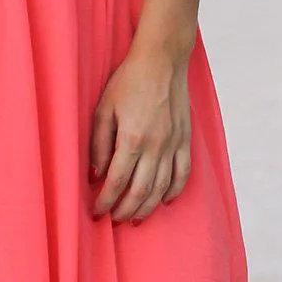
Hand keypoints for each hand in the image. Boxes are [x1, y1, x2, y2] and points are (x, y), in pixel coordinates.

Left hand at [88, 42, 191, 224]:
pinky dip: (174, 191)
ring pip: (162, 187)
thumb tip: (96, 174)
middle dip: (125, 210)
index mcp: (132, 139)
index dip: (105, 202)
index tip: (97, 212)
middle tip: (114, 220)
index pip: (116, 182)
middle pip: (140, 191)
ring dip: (148, 207)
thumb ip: (99, 144)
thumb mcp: (103, 109)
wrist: (162, 60)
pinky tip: (165, 201)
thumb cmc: (128, 81)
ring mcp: (173, 144)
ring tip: (135, 219)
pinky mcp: (185, 139)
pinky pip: (183, 173)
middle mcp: (156, 146)